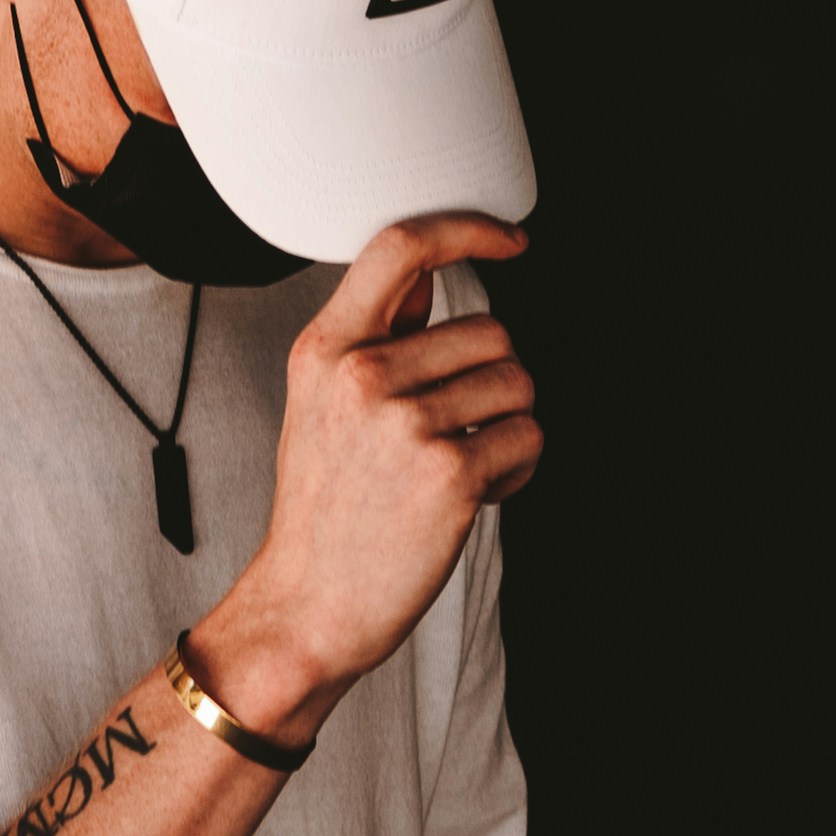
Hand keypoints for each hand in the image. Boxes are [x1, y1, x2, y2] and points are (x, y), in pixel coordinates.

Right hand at [193, 213, 536, 726]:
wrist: (308, 607)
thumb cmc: (324, 513)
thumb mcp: (320, 405)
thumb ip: (374, 336)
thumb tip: (427, 277)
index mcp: (325, 349)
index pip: (401, 247)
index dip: (466, 228)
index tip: (510, 239)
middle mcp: (361, 376)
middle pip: (492, 330)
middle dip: (494, 382)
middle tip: (457, 434)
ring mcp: (405, 423)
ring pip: (518, 384)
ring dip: (508, 428)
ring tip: (461, 469)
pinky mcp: (450, 473)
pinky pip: (528, 438)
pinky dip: (517, 470)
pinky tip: (476, 497)